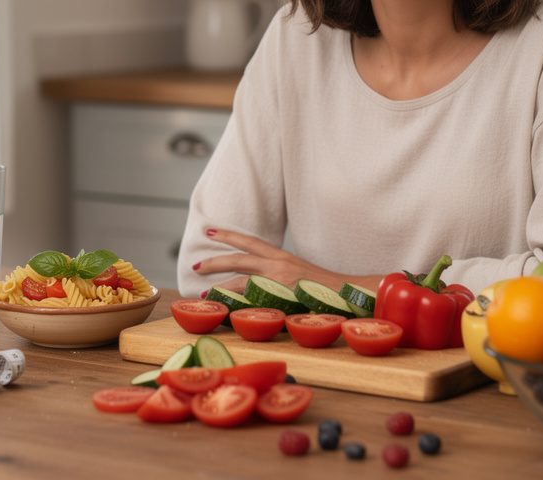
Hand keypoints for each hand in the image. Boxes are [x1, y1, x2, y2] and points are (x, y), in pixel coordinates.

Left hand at [192, 228, 382, 296]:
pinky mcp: (280, 299)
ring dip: (220, 287)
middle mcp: (277, 265)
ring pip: (240, 281)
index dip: (228, 235)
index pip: (250, 242)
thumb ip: (279, 274)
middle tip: (195, 265)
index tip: (210, 231)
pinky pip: (252, 302)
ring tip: (204, 293)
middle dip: (214, 261)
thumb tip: (260, 281)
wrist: (347, 294)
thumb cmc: (324, 288)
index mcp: (281, 256)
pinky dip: (237, 305)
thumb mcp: (299, 273)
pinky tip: (225, 310)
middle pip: (238, 259)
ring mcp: (278, 282)